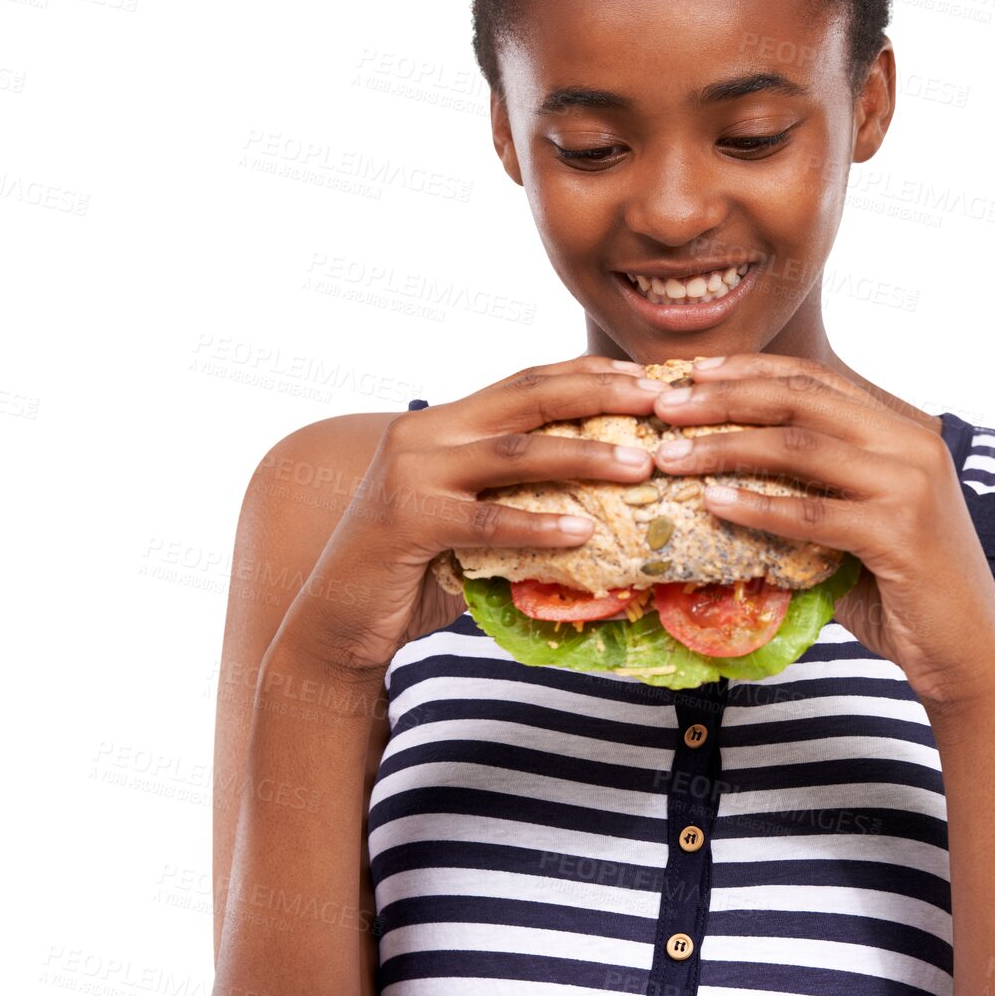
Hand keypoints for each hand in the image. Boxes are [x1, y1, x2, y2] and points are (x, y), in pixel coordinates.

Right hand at [278, 355, 663, 676]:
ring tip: (641, 464)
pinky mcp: (408, 520)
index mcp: (445, 422)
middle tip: (660, 402)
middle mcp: (426, 433)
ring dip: (585, 454)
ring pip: (514, 451)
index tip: (648, 377)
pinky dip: (539, 525)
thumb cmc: (414, 572)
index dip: (588, 374)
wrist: (334, 621)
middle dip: (600, 394)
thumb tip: (606, 501)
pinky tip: (585, 533)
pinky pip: (486, 520)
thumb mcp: (472, 518)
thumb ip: (518, 496)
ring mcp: (412, 473)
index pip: (527, 380)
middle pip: (527, 397)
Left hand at [650, 352, 994, 715]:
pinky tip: (712, 501)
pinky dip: (756, 505)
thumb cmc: (904, 593)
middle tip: (664, 404)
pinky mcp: (901, 533)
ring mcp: (910, 484)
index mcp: (902, 428)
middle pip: (800, 397)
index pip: (814, 377)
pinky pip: (811, 512)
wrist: (970, 657)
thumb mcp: (857, 523)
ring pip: (799, 445)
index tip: (691, 372)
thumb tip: (718, 482)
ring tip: (671, 454)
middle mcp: (912, 442)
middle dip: (724, 396)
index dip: (748, 369)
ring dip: (725, 445)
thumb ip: (808, 492)